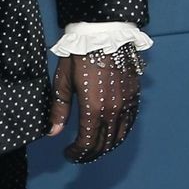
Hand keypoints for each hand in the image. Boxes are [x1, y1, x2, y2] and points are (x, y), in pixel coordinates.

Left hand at [47, 46, 143, 161]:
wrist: (104, 34)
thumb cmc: (79, 56)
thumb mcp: (63, 82)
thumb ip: (59, 110)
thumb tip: (53, 132)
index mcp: (93, 109)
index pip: (87, 143)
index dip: (77, 153)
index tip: (68, 154)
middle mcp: (113, 111)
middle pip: (103, 144)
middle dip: (89, 154)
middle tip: (78, 154)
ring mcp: (127, 104)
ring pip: (119, 137)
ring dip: (105, 147)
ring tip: (93, 147)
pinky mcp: (135, 96)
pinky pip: (130, 123)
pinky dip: (120, 134)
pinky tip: (110, 134)